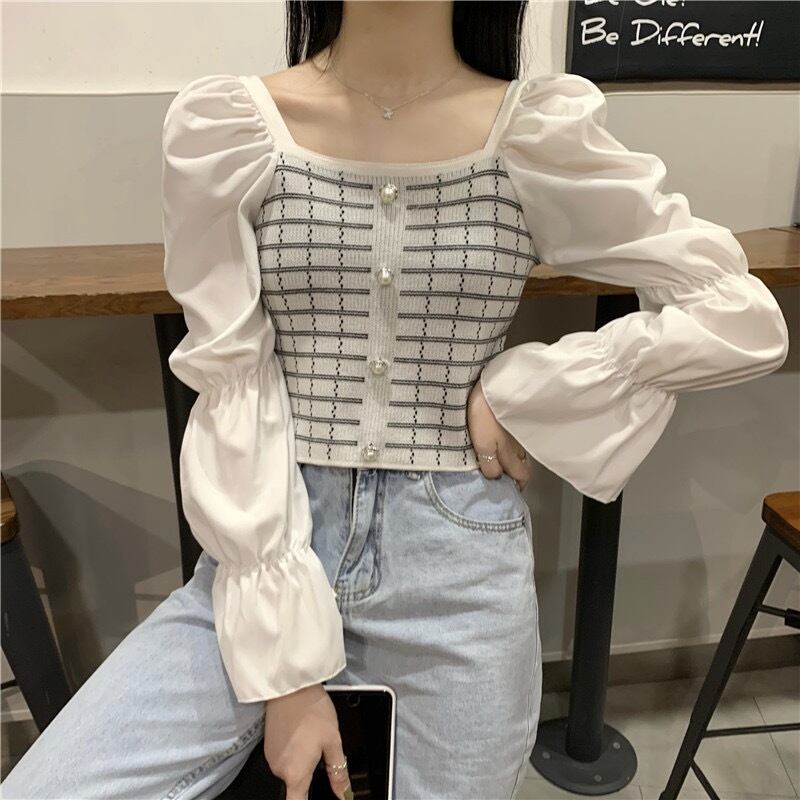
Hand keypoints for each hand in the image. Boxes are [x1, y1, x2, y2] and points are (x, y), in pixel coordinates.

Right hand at [263, 683, 350, 799]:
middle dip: (309, 774)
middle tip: (321, 752)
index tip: (316, 794)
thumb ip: (338, 772)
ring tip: (311, 738)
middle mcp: (279, 771)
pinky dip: (293, 752)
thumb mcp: (333, 741)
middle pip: (296, 785)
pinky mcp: (267, 746)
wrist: (290, 686)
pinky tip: (301, 734)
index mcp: (296, 774)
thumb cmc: (314, 713)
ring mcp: (271, 758)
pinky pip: (283, 758)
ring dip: (301, 762)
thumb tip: (344, 795)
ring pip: (290, 770)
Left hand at [468, 379, 530, 489]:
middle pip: (522, 464)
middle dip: (516, 472)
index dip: (517, 484)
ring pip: (520, 449)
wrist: (493, 386)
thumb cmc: (486, 416)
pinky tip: (503, 435)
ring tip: (502, 458)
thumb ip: (490, 465)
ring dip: (513, 456)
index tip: (511, 488)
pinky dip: (512, 439)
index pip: (521, 476)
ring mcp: (518, 430)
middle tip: (506, 475)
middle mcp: (518, 445)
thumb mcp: (483, 445)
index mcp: (510, 454)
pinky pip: (517, 434)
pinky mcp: (516, 416)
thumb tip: (496, 478)